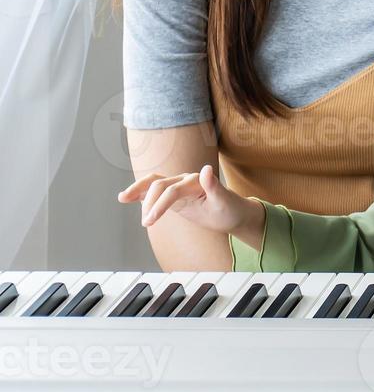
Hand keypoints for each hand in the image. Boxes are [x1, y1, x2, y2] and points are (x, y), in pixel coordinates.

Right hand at [118, 164, 259, 237]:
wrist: (233, 213)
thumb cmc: (230, 208)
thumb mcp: (225, 201)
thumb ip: (214, 186)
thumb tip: (206, 169)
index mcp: (197, 181)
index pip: (173, 191)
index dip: (160, 205)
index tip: (150, 221)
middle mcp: (186, 180)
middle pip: (160, 184)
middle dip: (149, 202)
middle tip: (145, 223)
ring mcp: (178, 186)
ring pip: (154, 182)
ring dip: (138, 190)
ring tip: (123, 198)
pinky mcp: (174, 194)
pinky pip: (154, 190)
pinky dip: (140, 192)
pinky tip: (127, 197)